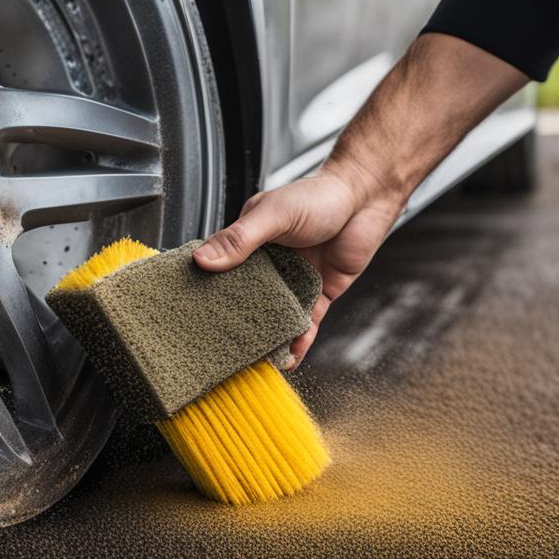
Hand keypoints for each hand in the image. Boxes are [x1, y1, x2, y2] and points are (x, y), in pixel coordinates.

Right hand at [192, 164, 404, 368]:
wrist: (366, 198)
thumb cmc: (318, 195)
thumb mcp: (272, 215)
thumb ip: (239, 240)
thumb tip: (202, 261)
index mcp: (248, 242)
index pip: (220, 272)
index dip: (208, 294)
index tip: (193, 318)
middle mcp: (268, 263)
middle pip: (246, 300)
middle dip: (236, 324)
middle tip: (222, 350)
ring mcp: (293, 280)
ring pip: (274, 316)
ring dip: (267, 338)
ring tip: (255, 363)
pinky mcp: (319, 293)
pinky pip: (305, 322)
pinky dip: (298, 341)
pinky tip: (290, 358)